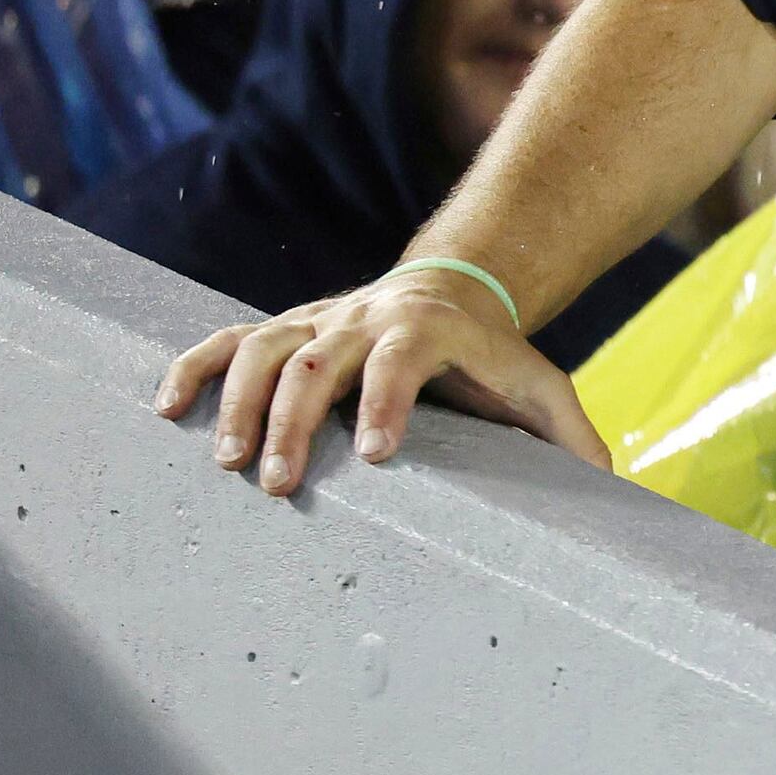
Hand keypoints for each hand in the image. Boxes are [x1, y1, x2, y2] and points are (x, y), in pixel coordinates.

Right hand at [154, 267, 606, 497]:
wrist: (454, 288)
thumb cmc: (492, 357)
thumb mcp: (537, 385)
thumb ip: (568, 433)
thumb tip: (611, 486)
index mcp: (430, 329)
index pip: (405, 355)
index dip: (386, 398)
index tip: (373, 454)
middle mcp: (366, 316)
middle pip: (320, 356)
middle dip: (296, 418)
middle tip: (281, 485)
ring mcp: (318, 319)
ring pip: (263, 345)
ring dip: (239, 401)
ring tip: (226, 464)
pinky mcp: (282, 329)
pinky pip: (226, 339)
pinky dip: (192, 368)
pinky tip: (164, 410)